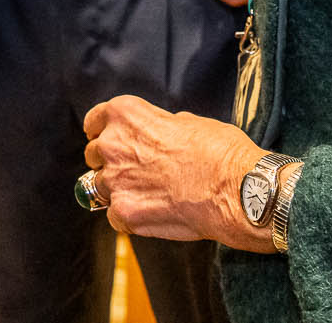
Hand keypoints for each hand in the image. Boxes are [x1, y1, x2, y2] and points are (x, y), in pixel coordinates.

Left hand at [80, 95, 274, 251]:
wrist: (238, 190)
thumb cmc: (221, 152)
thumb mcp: (189, 121)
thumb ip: (160, 126)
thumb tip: (158, 134)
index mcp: (126, 114)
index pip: (95, 121)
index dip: (101, 132)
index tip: (106, 139)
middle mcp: (113, 144)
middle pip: (93, 155)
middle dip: (110, 162)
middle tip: (135, 171)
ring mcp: (116, 181)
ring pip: (99, 187)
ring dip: (118, 190)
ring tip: (148, 195)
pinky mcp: (124, 213)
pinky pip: (114, 215)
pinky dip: (129, 216)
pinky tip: (153, 213)